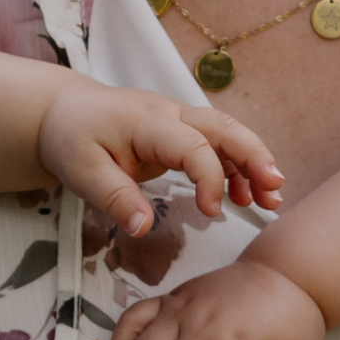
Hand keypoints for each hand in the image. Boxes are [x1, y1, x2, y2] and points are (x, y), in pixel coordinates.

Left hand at [35, 83, 282, 239]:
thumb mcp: (81, 171)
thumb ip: (115, 198)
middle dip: (254, 156)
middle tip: (275, 188)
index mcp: (148, 121)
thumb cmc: (72, 138)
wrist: (64, 112)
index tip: (212, 213)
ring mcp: (179, 120)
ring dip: (252, 163)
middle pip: (224, 128)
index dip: (210, 178)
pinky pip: (216, 145)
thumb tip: (143, 228)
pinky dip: (236, 167)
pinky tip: (245, 196)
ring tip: (271, 199)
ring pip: (227, 134)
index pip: (194, 145)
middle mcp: (171, 114)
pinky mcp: (180, 133)